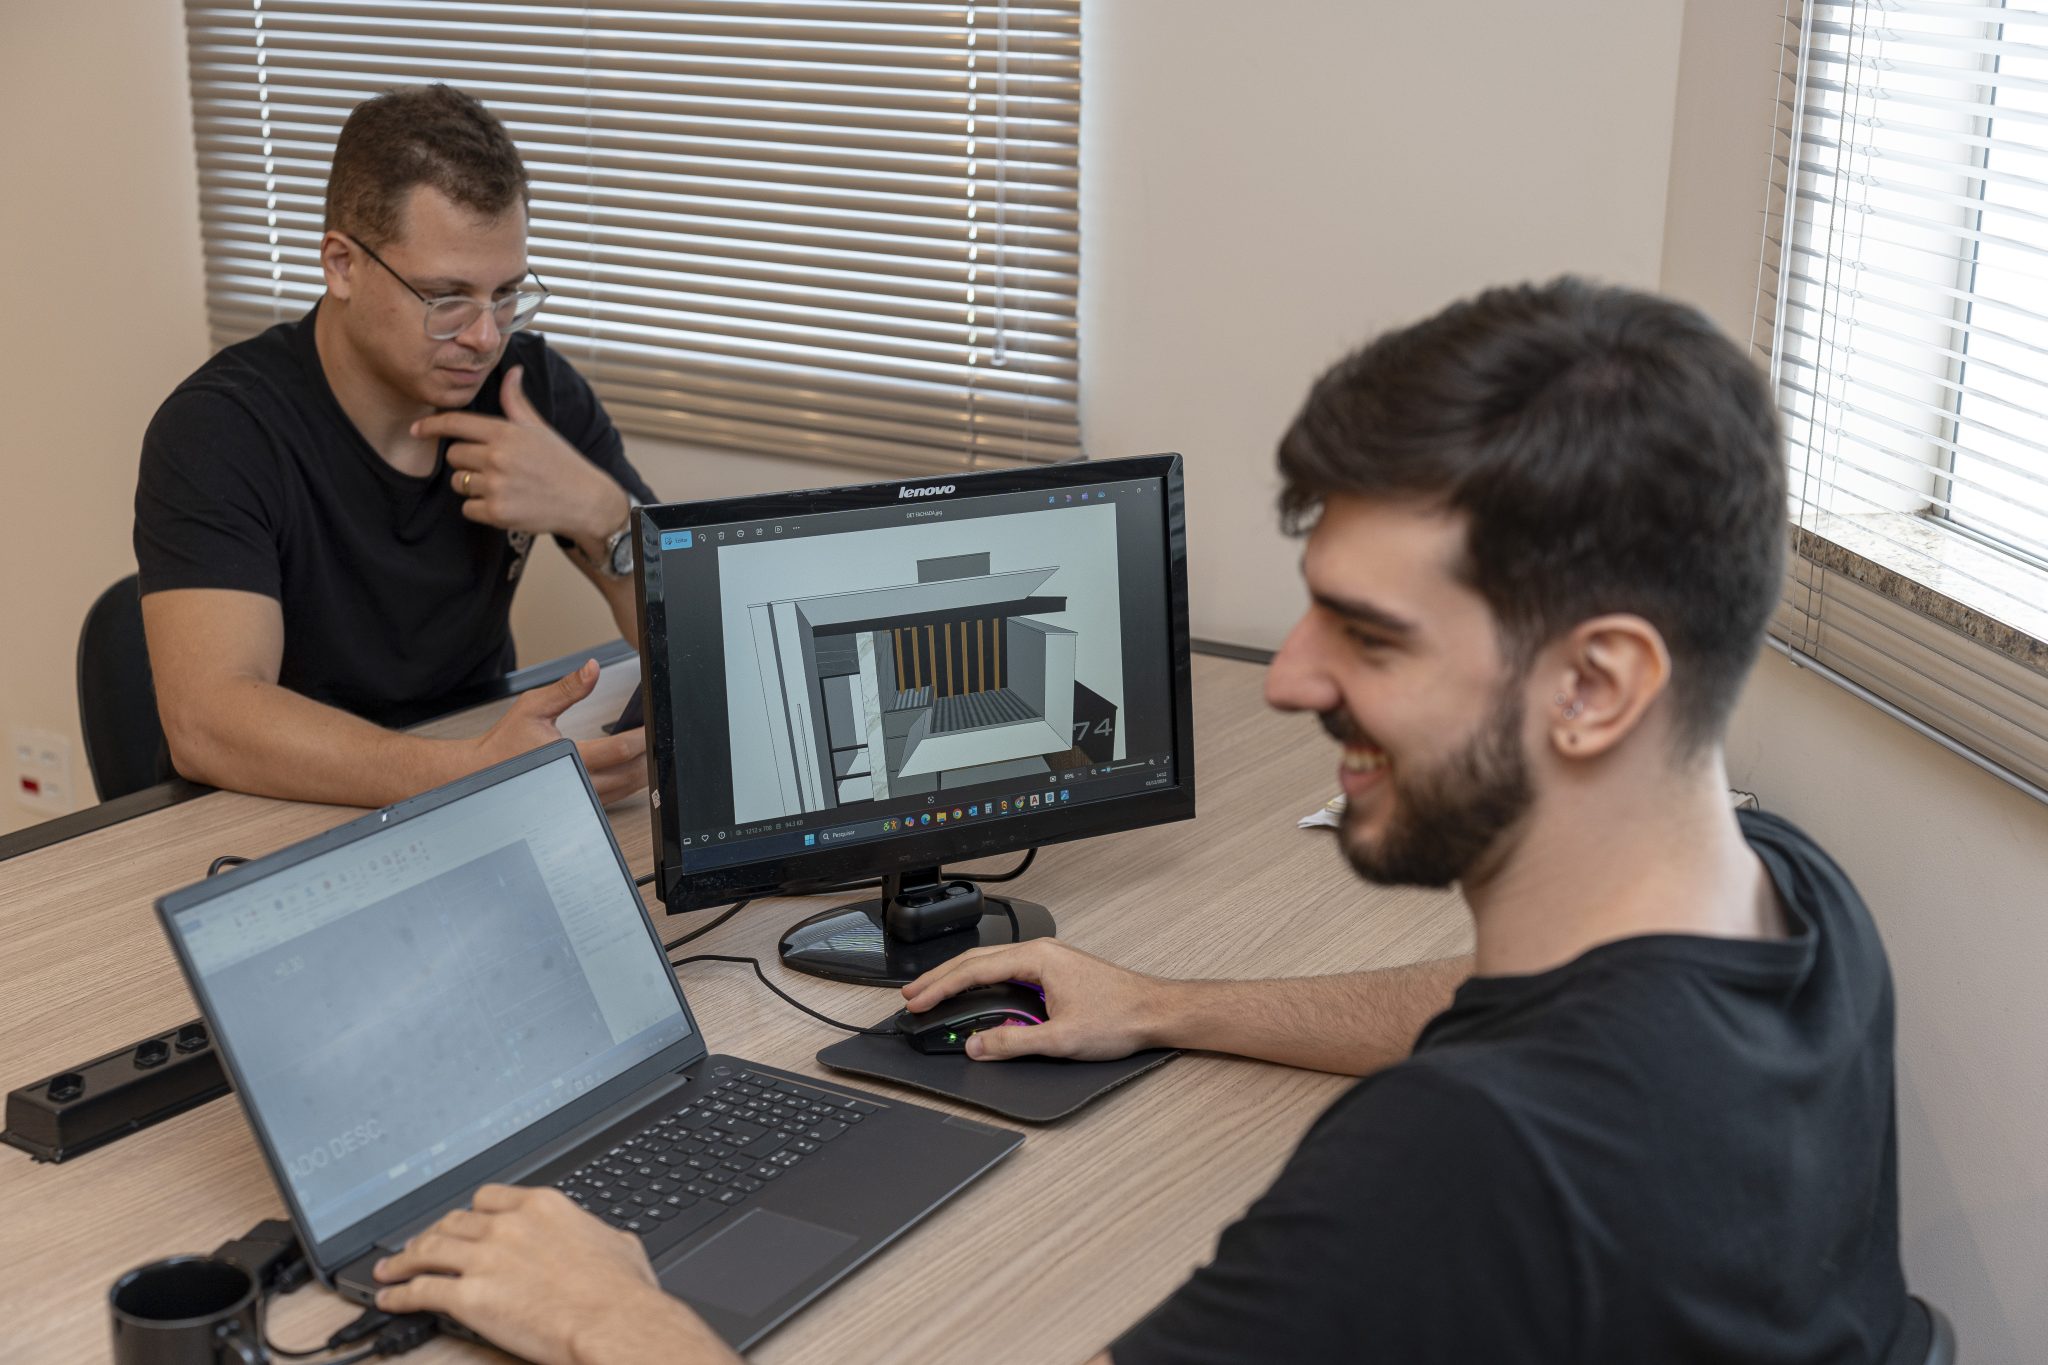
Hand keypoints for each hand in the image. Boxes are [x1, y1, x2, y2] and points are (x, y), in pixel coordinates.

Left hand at [372, 1185, 737, 1364]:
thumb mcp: (618, 1243)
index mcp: (542, 1207)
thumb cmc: (621, 1291)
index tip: (463, 1222)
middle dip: (431, 1234)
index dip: (469, 1213)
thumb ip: (596, 1234)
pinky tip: (390, 1299)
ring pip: (428, 1251)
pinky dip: (400, 1295)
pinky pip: (422, 1291)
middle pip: (453, 1223)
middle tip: (419, 1245)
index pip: (488, 1198)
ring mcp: (485, 1259)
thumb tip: (605, 1239)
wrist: (613, 1321)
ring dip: (403, 1260)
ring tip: (390, 1269)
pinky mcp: (469, 1296)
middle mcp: (507, 1226)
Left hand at [416, 366, 626, 550]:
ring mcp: (496, 486)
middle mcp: (497, 457)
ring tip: (503, 486)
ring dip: (474, 486)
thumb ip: (516, 401)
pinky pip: (467, 508)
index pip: (456, 424)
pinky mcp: (497, 512)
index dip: (432, 425)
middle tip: (495, 467)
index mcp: (505, 433)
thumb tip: (513, 371)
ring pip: (459, 483)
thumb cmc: (561, 462)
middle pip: (454, 456)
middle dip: (467, 461)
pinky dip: (480, 508)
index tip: (418, 429)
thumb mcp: (539, 428)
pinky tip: (505, 503)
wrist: (585, 501)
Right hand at [474, 659, 646, 803]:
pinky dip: (630, 783)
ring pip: (626, 789)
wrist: (481, 774)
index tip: (655, 724)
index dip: (643, 736)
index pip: (620, 750)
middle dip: (650, 756)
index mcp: (571, 757)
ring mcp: (581, 796)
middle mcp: (579, 781)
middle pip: (631, 773)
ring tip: (655, 751)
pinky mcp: (580, 802)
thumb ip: (567, 689)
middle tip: (662, 738)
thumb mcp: (533, 707)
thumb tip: (591, 670)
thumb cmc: (504, 744)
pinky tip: (637, 769)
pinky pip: (614, 796)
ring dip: (645, 772)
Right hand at [901, 939, 1175, 1061]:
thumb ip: (1013, 1042)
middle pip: (977, 961)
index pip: (975, 969)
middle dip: (941, 979)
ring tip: (934, 995)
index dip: (941, 987)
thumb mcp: (1061, 1038)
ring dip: (960, 980)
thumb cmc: (1121, 1016)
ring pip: (991, 965)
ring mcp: (1048, 960)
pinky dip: (982, 983)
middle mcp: (1040, 953)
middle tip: (913, 997)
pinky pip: (1007, 972)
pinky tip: (974, 996)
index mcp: (1037, 958)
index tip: (918, 1002)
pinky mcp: (1054, 973)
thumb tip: (978, 1045)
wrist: (1156, 1011)